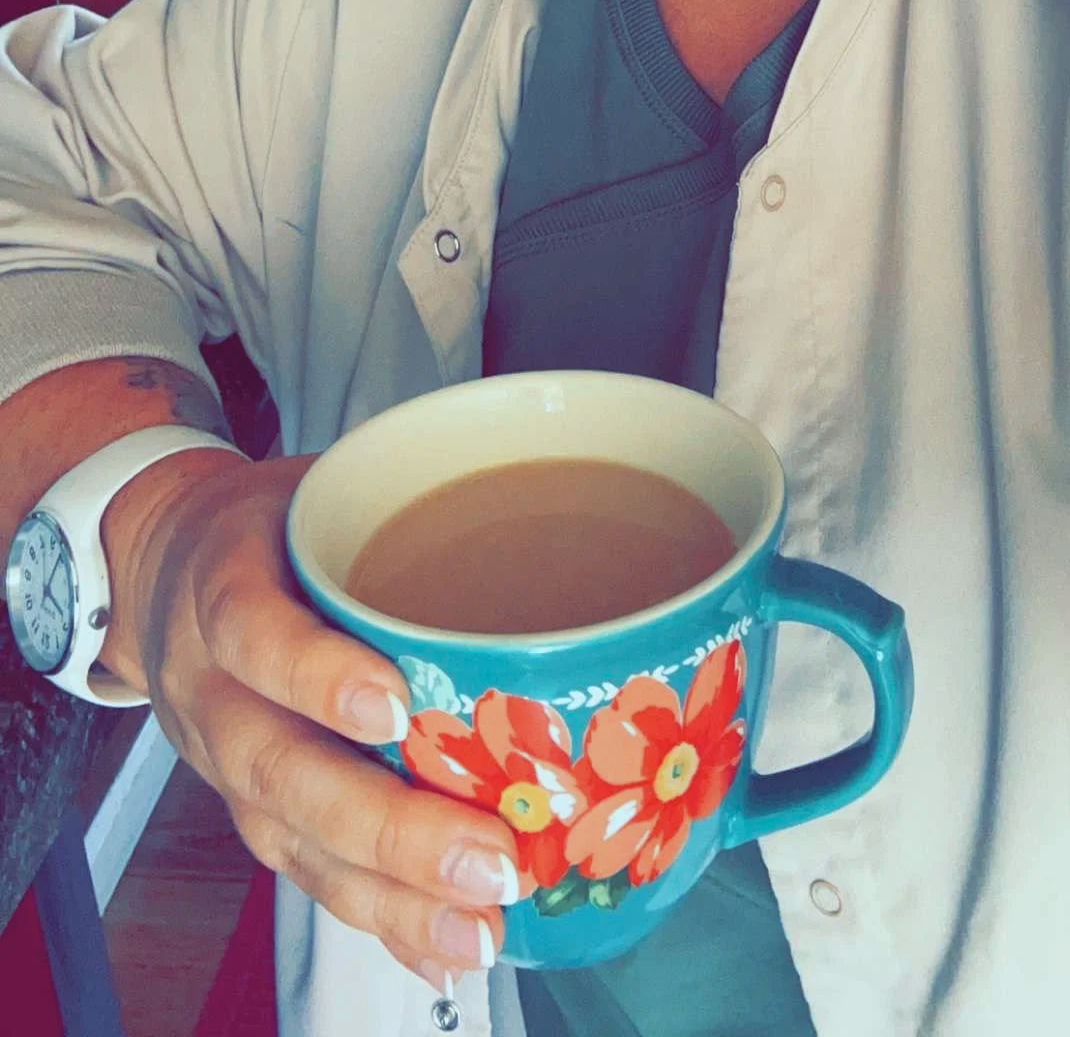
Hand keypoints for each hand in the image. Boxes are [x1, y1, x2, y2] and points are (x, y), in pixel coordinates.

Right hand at [100, 450, 516, 989]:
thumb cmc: (265, 525)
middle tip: (485, 854)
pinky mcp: (254, 812)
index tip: (392, 705)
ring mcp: (229, 763)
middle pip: (282, 768)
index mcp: (224, 584)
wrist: (164, 567)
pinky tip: (444, 944)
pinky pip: (309, 877)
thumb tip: (552, 480)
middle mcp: (213, 687)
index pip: (256, 633)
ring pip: (297, 841)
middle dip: (387, 825)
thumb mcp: (313, 478)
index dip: (317, 675)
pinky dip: (379, 921)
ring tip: (480, 924)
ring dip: (393, 894)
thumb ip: (407, 487)